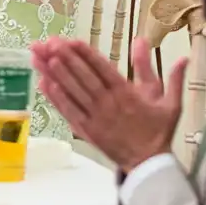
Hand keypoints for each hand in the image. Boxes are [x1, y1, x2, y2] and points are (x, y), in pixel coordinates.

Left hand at [31, 37, 186, 172]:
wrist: (149, 164)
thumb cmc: (157, 129)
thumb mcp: (166, 99)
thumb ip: (153, 68)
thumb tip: (143, 40)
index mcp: (126, 93)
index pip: (103, 69)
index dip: (86, 54)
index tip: (71, 40)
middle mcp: (108, 103)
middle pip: (83, 77)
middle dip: (65, 58)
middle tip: (48, 42)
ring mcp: (95, 118)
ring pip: (72, 92)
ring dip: (54, 74)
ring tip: (39, 57)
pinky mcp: (86, 131)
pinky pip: (68, 112)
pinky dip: (55, 98)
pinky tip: (44, 83)